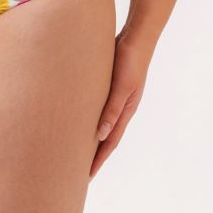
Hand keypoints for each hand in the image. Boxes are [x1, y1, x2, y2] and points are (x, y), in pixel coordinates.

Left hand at [89, 27, 154, 179]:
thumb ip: (112, 108)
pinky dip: (90, 116)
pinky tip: (79, 116)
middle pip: (106, 136)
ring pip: (102, 121)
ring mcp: (116, 95)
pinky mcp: (110, 83)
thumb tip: (101, 135)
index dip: (98, 159)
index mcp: (126, 110)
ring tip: (76, 147)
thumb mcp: (122, 86)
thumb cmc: (130, 60)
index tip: (86, 176)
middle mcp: (122, 106)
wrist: (137, 36)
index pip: (110, 141)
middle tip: (77, 170)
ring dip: (91, 136)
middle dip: (94, 153)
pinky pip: (98, 106)